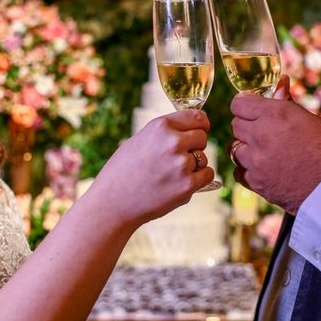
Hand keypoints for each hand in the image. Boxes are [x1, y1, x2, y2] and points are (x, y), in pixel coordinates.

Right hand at [94, 110, 213, 225]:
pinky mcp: (187, 185)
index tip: (202, 129)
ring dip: (194, 165)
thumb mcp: (141, 139)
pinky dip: (200, 178)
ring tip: (170, 174)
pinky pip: (208, 174)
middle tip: (178, 157)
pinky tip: (183, 182)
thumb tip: (193, 129)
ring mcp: (181, 164)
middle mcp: (173, 142)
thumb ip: (166, 133)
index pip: (197, 117)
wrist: (113, 203)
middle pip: (202, 137)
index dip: (202, 124)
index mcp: (161, 126)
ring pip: (204, 158)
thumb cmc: (123, 171)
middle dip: (195, 146)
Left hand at [230, 91, 320, 214]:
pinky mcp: (257, 182)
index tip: (252, 110)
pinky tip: (262, 168)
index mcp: (275, 114)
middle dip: (246, 126)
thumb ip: (286, 103)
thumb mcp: (310, 119)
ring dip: (246, 148)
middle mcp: (260, 135)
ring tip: (264, 152)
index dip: (245, 106)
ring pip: (234, 149)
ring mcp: (256, 160)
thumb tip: (280, 83)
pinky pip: (239, 171)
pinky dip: (247, 169)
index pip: (239, 104)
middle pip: (235, 125)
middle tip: (262, 131)